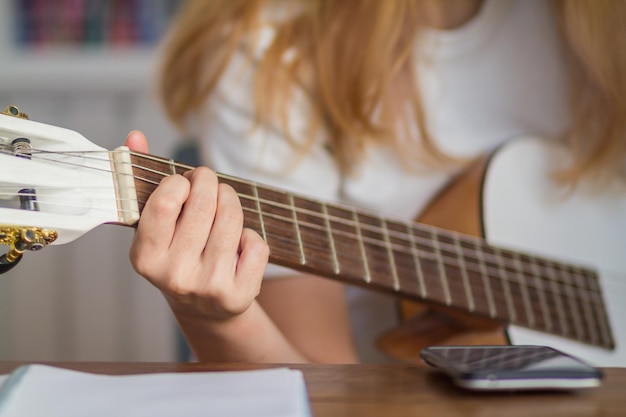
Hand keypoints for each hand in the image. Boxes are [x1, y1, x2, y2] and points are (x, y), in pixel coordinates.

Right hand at [124, 131, 268, 321]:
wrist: (203, 309)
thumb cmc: (176, 256)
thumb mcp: (155, 227)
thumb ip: (144, 180)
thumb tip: (135, 135)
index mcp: (146, 259)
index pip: (164, 204)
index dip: (180, 182)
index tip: (184, 181)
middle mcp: (175, 276)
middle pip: (204, 205)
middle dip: (210, 182)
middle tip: (210, 180)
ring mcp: (209, 287)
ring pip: (232, 219)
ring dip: (231, 200)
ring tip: (224, 200)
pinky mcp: (239, 294)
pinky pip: (256, 242)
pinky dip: (250, 234)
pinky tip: (238, 241)